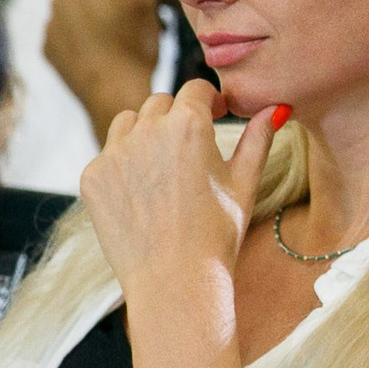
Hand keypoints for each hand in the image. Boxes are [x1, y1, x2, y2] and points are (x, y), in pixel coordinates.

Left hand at [45, 0, 161, 133]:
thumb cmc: (133, 46)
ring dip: (103, 21)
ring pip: (84, 15)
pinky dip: (90, 41)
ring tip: (128, 39)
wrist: (114, 95)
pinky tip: (110, 52)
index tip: (145, 3)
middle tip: (142, 23)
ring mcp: (51, 31)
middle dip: (115, 2)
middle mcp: (55, 4)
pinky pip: (74, 38)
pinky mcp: (52, 54)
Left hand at [80, 80, 283, 297]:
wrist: (175, 278)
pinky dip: (123, 165)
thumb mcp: (245, 181)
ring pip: (128, 123)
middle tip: (190, 147)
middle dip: (176, 116)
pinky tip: (143, 193)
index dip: (208, 100)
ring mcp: (113, 153)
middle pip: (160, 103)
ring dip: (145, 133)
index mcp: (188, 124)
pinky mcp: (92, 177)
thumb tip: (276, 108)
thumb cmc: (218, 232)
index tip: (215, 114)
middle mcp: (146, 130)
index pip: (195, 88)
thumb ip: (258, 138)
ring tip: (162, 166)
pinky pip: (107, 155)